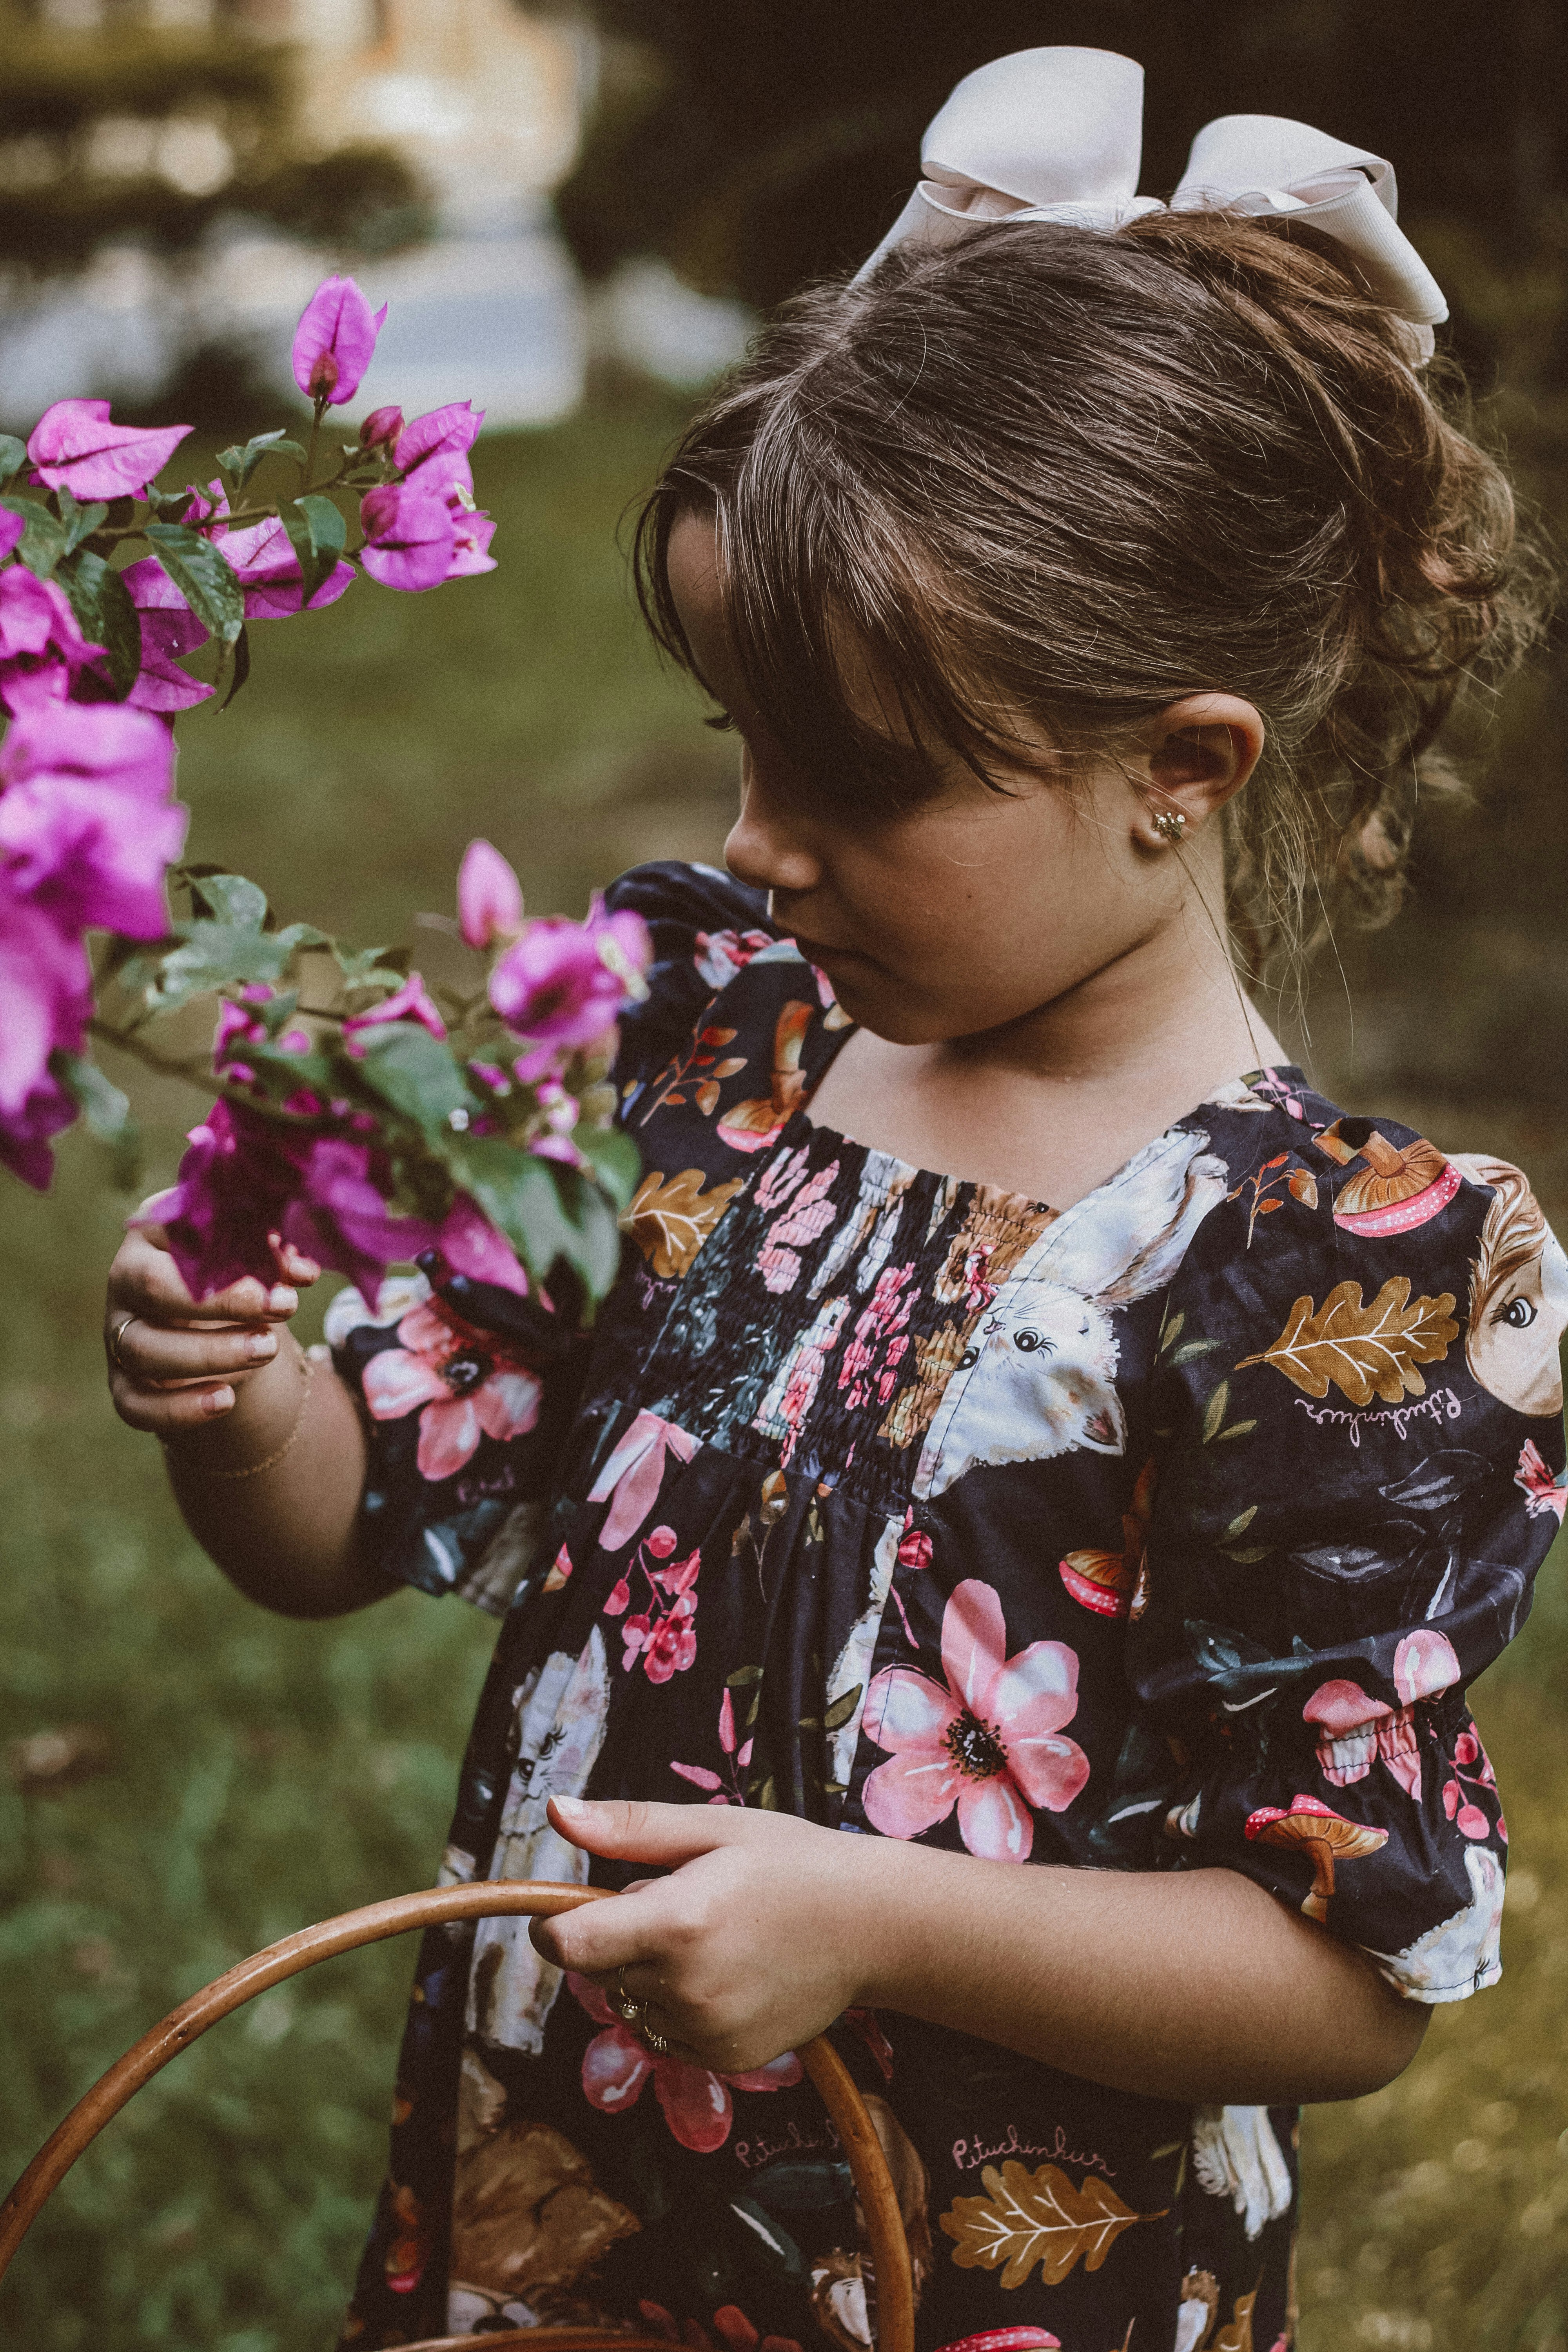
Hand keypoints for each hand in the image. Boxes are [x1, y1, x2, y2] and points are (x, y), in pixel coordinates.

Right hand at [105, 1210, 320, 1438]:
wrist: (215, 1315)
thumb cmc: (233, 1266)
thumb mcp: (254, 1251)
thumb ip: (275, 1254)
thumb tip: (303, 1271)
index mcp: (152, 1234)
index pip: (178, 1238)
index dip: (230, 1263)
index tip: (286, 1283)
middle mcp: (124, 1282)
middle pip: (154, 1289)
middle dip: (222, 1304)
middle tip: (284, 1309)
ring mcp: (117, 1334)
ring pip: (145, 1350)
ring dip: (210, 1354)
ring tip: (267, 1349)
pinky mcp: (122, 1381)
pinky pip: (134, 1404)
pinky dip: (178, 1409)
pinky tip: (226, 1400)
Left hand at [530, 1797, 884, 2074]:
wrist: (874, 1924)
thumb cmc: (792, 1862)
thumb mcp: (713, 1828)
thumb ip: (628, 1828)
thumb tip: (554, 1811)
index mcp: (676, 1923)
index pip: (569, 1946)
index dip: (556, 1926)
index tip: (574, 1909)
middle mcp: (686, 1988)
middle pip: (601, 1972)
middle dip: (621, 1939)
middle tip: (682, 1904)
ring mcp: (708, 2031)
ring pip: (633, 2005)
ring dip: (650, 1975)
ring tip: (713, 1938)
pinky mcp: (728, 2058)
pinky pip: (669, 2035)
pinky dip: (681, 2007)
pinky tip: (729, 1974)